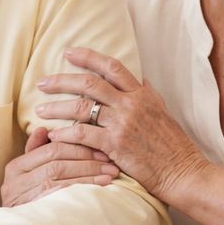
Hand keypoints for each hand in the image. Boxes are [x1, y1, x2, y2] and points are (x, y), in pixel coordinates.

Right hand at [0, 126, 121, 207]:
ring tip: (110, 173)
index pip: (50, 149)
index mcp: (15, 168)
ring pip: (60, 175)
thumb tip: (43, 129)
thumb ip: (36, 153)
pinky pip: (62, 193)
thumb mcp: (29, 178)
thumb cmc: (28, 204)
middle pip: (56, 160)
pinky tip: (101, 186)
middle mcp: (15, 181)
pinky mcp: (34, 211)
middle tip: (109, 161)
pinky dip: (84, 186)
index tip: (100, 150)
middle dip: (86, 159)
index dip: (77, 147)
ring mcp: (23, 197)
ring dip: (89, 173)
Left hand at [35, 48, 210, 202]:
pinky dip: (65, 133)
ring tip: (40, 110)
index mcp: (142, 94)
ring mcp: (123, 124)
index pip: (112, 66)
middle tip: (42, 82)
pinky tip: (54, 135)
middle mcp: (131, 104)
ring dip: (57, 107)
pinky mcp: (116, 145)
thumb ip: (150, 95)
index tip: (68, 53)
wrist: (183, 172)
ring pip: (81, 107)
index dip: (88, 56)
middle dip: (61, 80)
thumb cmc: (174, 146)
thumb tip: (141, 78)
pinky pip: (83, 134)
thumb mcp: (164, 113)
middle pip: (89, 83)